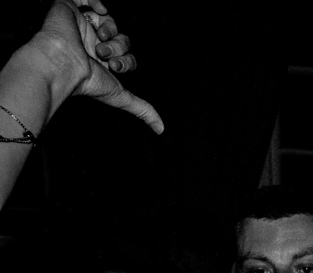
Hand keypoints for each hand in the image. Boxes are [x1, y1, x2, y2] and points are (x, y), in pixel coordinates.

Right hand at [27, 1, 162, 132]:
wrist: (62, 63)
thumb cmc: (86, 81)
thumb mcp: (120, 97)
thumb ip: (142, 110)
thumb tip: (161, 130)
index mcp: (102, 62)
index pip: (126, 57)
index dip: (127, 60)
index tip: (116, 67)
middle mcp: (91, 44)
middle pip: (120, 39)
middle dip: (118, 47)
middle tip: (104, 53)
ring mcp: (81, 27)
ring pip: (108, 22)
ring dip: (110, 30)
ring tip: (99, 37)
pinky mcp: (68, 9)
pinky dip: (95, 1)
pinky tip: (99, 11)